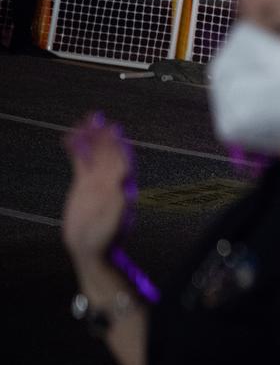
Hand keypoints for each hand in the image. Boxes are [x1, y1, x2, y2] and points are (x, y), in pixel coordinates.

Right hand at [61, 114, 135, 266]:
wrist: (92, 248)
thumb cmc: (107, 237)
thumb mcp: (114, 219)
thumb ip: (119, 199)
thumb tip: (123, 183)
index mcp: (123, 186)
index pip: (121, 160)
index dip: (118, 144)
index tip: (114, 129)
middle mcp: (112, 180)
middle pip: (108, 152)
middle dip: (103, 134)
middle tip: (97, 116)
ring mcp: (97, 180)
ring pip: (94, 154)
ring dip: (90, 137)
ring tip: (84, 120)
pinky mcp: (84, 184)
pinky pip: (81, 163)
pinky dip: (77, 150)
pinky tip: (70, 137)